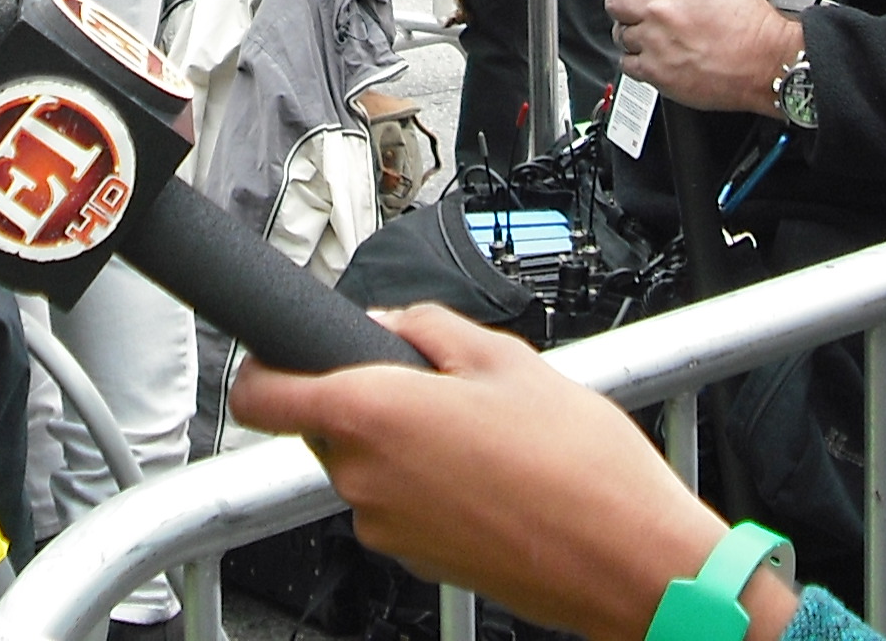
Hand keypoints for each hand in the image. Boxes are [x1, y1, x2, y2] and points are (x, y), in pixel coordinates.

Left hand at [231, 306, 756, 640]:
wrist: (627, 558)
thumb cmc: (577, 464)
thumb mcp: (507, 358)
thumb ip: (431, 329)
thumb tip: (393, 323)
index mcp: (373, 415)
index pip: (261, 397)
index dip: (259, 367)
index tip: (275, 353)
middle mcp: (366, 480)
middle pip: (325, 428)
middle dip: (366, 400)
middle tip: (436, 384)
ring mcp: (389, 530)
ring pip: (367, 467)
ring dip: (404, 445)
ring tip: (482, 433)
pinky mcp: (418, 562)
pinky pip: (400, 506)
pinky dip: (429, 485)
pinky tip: (491, 476)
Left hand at [598, 0, 797, 113]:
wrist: (768, 62)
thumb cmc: (750, 23)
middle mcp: (660, 6)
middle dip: (628, 5)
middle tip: (646, 11)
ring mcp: (655, 40)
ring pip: (619, 33)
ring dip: (635, 35)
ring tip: (660, 38)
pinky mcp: (656, 72)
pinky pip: (627, 63)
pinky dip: (639, 61)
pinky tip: (660, 57)